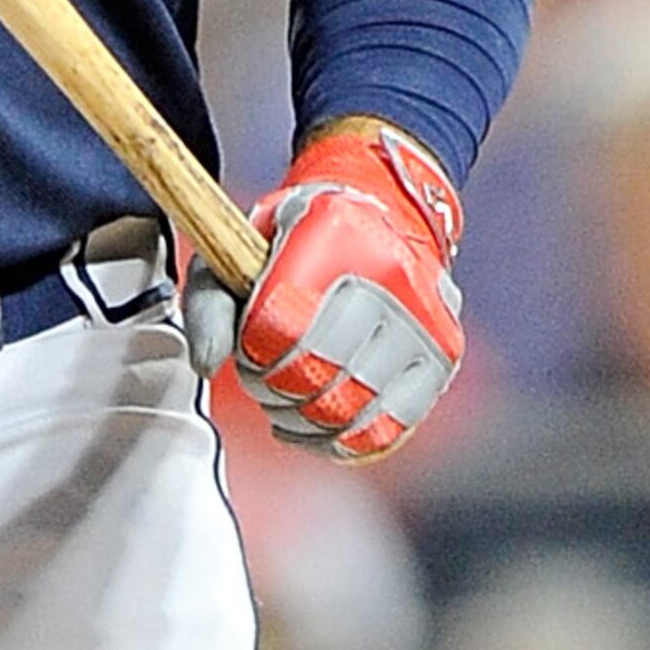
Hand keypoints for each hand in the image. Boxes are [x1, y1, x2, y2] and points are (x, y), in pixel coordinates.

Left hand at [232, 118, 463, 460]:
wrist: (384, 209)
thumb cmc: (302, 233)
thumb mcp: (243, 244)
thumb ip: (212, 300)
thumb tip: (207, 363)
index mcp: (335, 231)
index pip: (283, 325)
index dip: (255, 354)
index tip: (250, 349)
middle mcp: (392, 274)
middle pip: (321, 371)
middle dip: (278, 389)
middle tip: (266, 378)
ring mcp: (425, 318)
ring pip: (356, 407)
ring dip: (308, 420)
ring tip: (290, 403)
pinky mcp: (442, 355)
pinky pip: (392, 425)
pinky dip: (345, 441)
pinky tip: (319, 427)